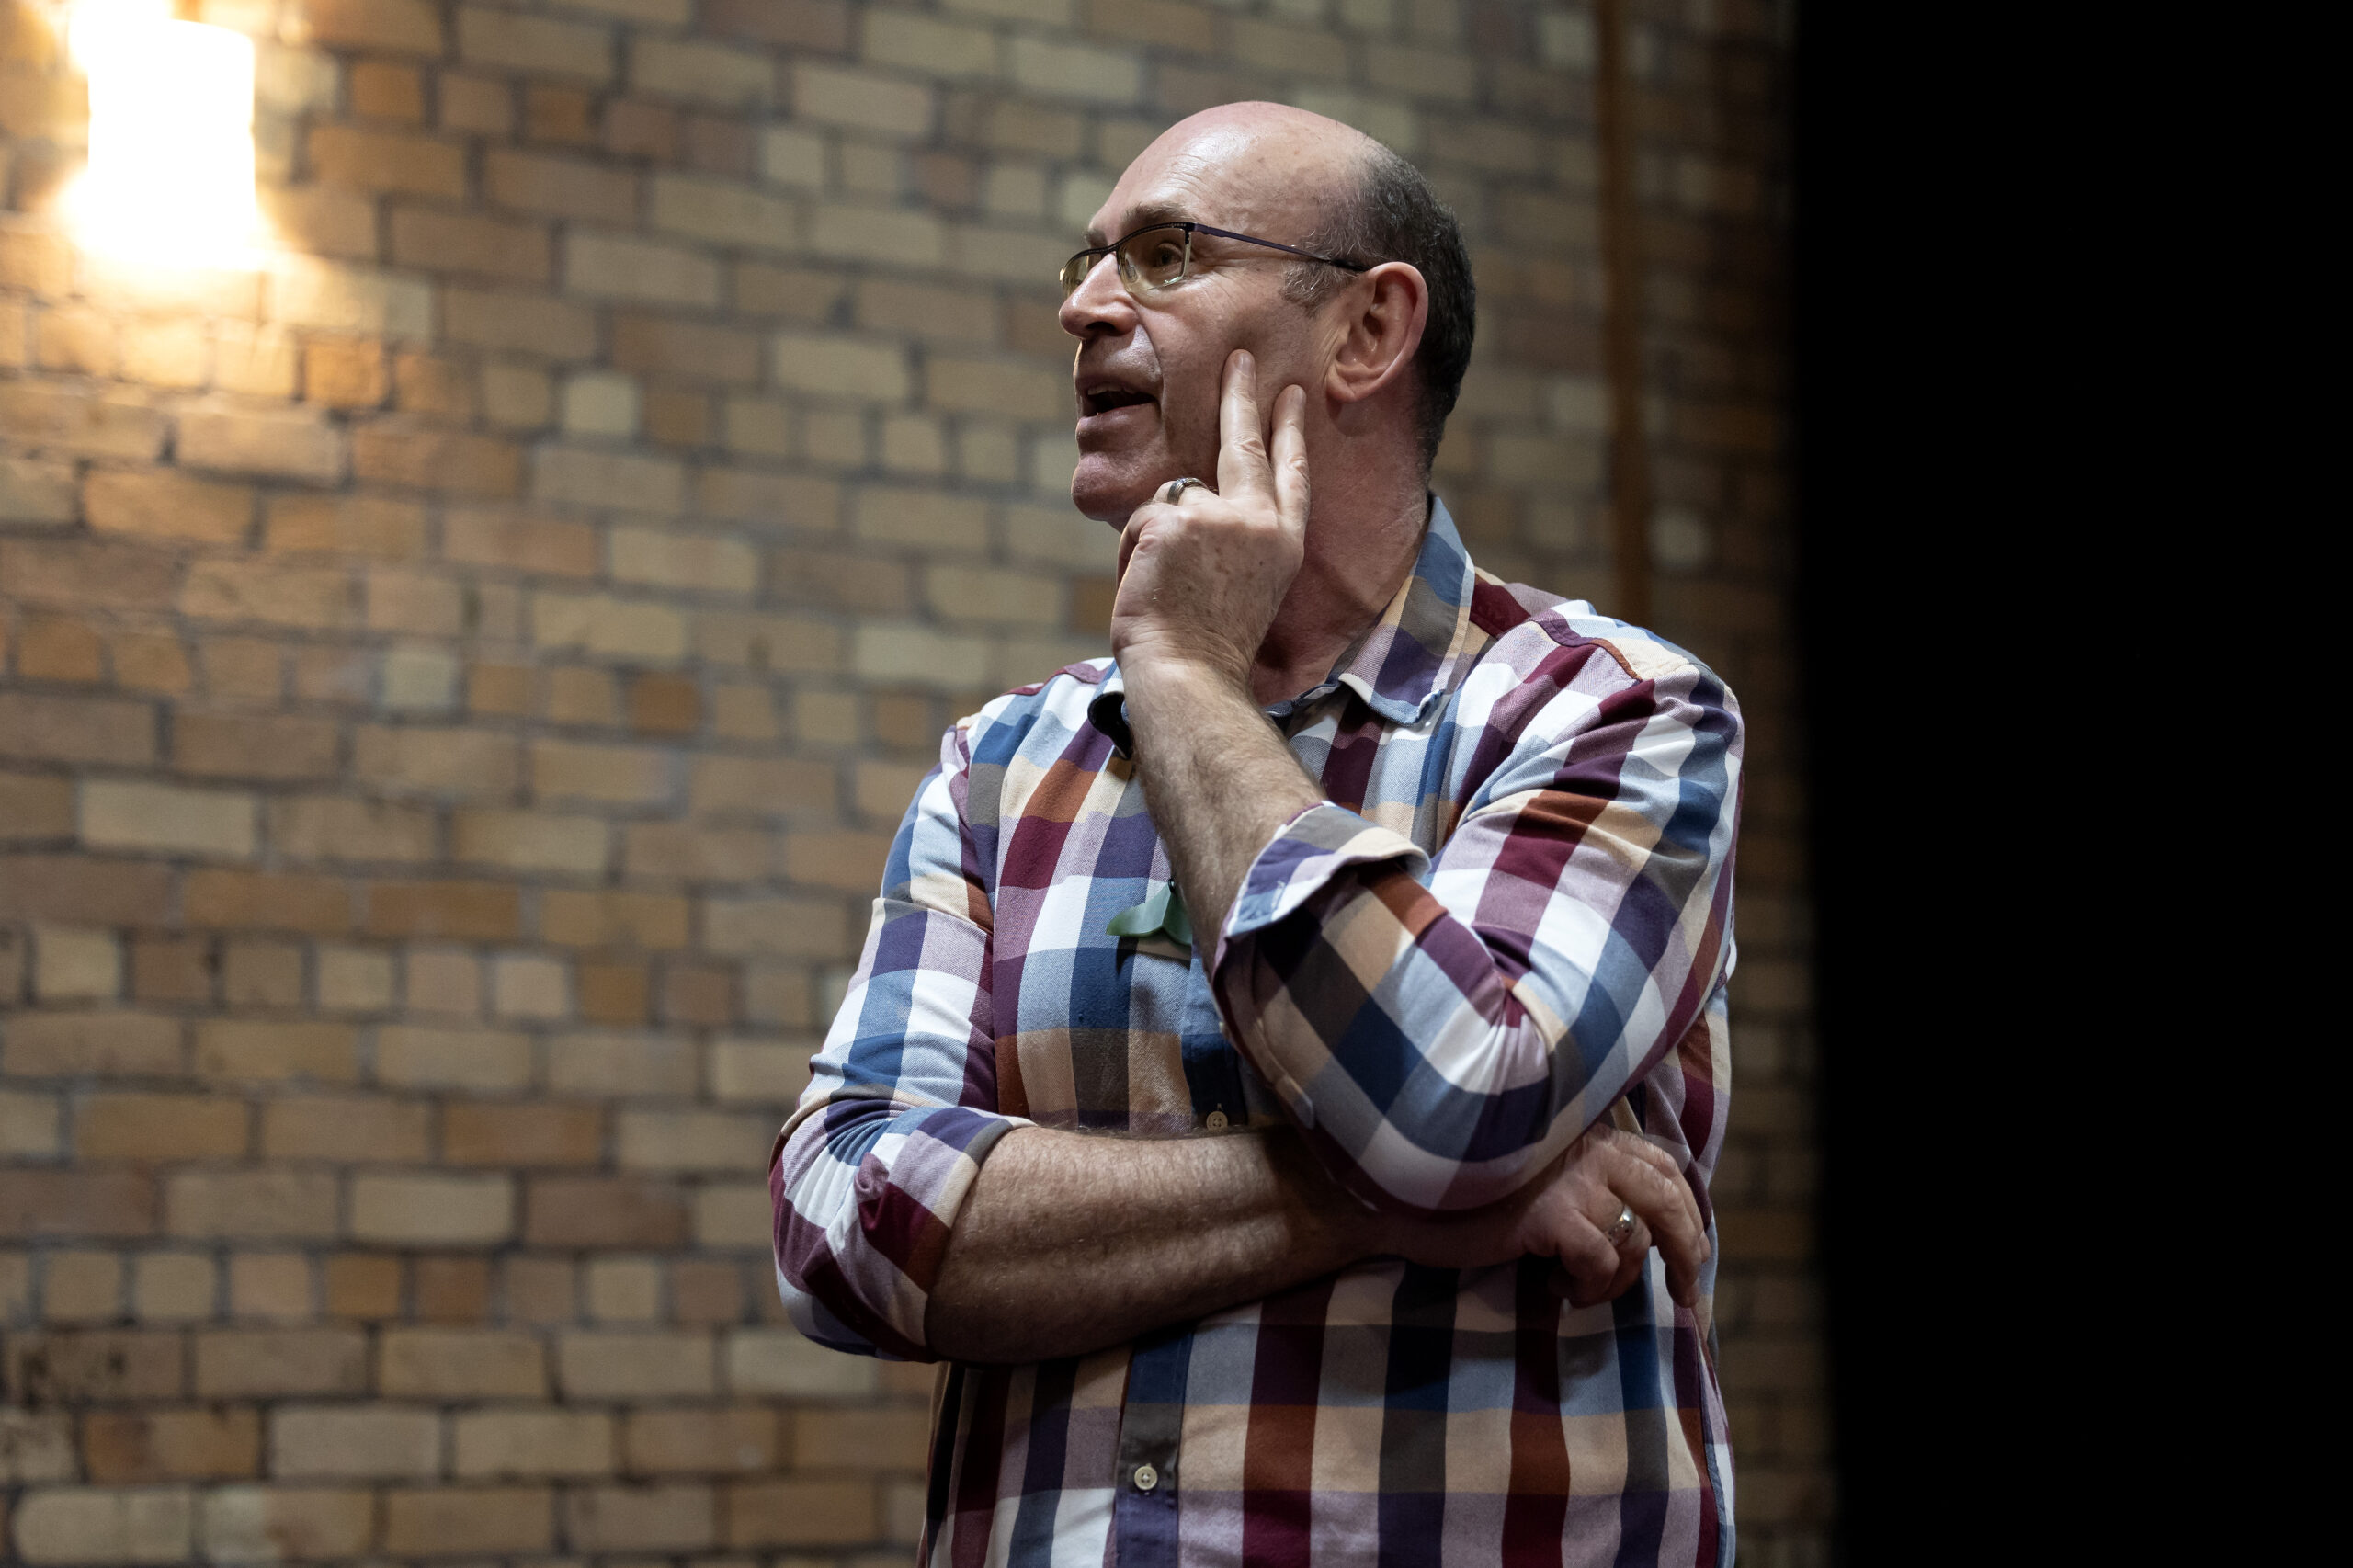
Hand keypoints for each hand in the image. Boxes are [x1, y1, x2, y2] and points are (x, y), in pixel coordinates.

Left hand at [1109, 350, 1310, 686]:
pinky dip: (1133, 554)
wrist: (1191, 674)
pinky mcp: (1173, 519)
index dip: (1289, 431)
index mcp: (1283, 543)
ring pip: (1172, 498)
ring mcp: (1217, 517)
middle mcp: (1258, 522)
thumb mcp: (1243, 584)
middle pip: (1245, 443)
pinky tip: (1148, 586)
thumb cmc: (1208, 644)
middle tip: (1240, 357)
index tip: (1290, 395)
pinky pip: (1141, 520)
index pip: (1290, 472)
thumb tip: (1192, 495)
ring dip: (1156, 538)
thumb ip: (1234, 537)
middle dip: (1241, 394)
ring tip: (1167, 588)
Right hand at [1376, 1124, 1709, 1308]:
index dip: (1689, 1212)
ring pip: (1635, 1241)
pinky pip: (1601, 1262)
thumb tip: (1640, 1229)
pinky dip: (1590, 1287)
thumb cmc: (1472, 1193)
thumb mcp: (1542, 1180)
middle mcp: (1590, 1151)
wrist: (1411, 1201)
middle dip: (1686, 1252)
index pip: (1665, 1167)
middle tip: (1685, 1294)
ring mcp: (1572, 1182)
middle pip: (1668, 1200)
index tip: (1692, 1254)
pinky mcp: (1550, 1215)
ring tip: (1582, 1291)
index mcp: (1592, 1137)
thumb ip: (1587, 1184)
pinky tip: (1559, 1289)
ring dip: (1619, 1281)